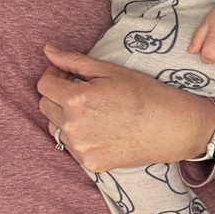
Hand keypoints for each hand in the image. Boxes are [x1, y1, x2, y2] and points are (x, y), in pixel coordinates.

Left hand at [38, 44, 214, 173]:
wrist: (171, 127)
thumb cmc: (143, 93)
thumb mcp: (108, 70)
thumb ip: (73, 61)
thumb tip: (47, 50)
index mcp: (76, 100)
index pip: (44, 85)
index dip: (53, 75)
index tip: (67, 74)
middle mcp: (73, 127)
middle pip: (45, 106)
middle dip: (57, 95)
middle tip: (82, 90)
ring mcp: (80, 148)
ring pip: (56, 127)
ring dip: (65, 116)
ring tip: (94, 111)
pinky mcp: (89, 163)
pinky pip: (71, 146)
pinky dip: (79, 136)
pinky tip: (101, 128)